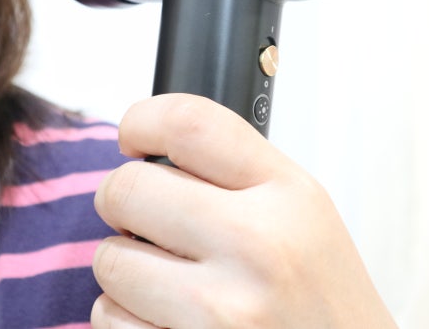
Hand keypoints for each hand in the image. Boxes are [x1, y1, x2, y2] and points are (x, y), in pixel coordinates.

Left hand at [91, 93, 396, 328]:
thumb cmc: (321, 298)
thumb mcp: (304, 213)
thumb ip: (237, 172)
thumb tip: (149, 145)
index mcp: (287, 195)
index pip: (190, 123)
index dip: (143, 120)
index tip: (133, 137)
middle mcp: (255, 244)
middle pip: (128, 189)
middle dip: (121, 200)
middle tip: (143, 217)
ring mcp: (218, 308)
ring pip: (109, 259)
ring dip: (126, 266)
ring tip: (171, 279)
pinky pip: (108, 317)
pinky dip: (125, 315)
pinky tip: (169, 317)